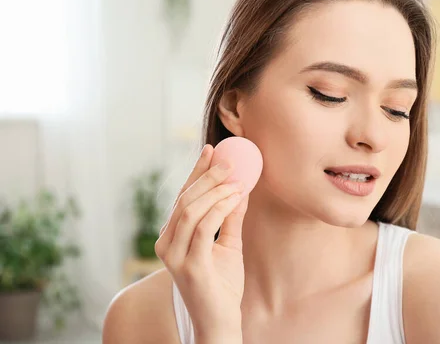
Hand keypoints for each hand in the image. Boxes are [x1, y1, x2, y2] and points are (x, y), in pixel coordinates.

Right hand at [155, 144, 247, 340]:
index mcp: (172, 237)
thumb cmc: (222, 285)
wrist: (221, 321)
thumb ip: (231, 218)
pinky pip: (204, 227)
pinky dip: (220, 207)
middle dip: (207, 175)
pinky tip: (236, 198)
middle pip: (184, 199)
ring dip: (216, 190)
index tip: (211, 150)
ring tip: (237, 181)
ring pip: (191, 209)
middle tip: (229, 161)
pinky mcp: (190, 265)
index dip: (196, 171)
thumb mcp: (228, 244)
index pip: (182, 197)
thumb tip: (241, 188)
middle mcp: (166, 243)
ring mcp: (175, 255)